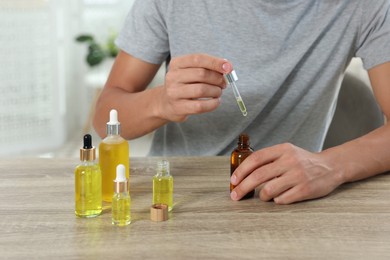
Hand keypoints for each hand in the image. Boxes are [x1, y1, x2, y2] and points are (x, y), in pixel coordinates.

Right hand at [157, 53, 231, 121]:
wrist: (167, 103)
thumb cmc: (185, 84)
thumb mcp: (191, 71)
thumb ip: (208, 67)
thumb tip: (227, 67)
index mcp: (177, 63)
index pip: (198, 59)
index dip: (215, 62)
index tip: (228, 67)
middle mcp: (173, 76)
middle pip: (202, 74)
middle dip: (218, 79)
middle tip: (223, 83)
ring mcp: (174, 93)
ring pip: (202, 90)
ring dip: (216, 91)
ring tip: (218, 92)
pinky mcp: (178, 107)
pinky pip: (200, 106)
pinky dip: (212, 104)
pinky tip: (215, 102)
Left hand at [230, 143, 344, 203]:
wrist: (331, 167)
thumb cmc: (303, 161)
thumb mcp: (287, 152)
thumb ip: (268, 159)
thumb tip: (243, 171)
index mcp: (283, 149)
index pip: (256, 159)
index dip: (242, 170)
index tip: (233, 180)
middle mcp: (290, 161)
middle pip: (258, 176)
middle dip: (243, 187)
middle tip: (235, 195)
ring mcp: (298, 176)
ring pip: (268, 190)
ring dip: (261, 195)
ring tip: (263, 195)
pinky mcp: (304, 190)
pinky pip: (281, 199)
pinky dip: (276, 200)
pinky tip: (279, 196)